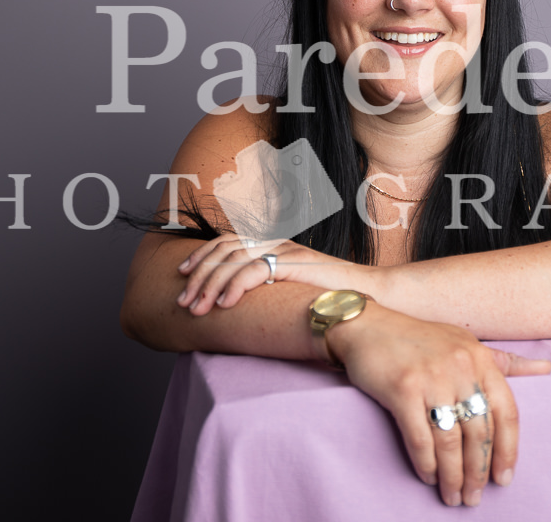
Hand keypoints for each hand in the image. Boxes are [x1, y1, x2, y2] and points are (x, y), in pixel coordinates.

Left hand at [176, 234, 370, 314]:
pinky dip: (235, 287)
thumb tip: (239, 304)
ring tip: (196, 309)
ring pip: (234, 260)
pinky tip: (224, 305)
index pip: (227, 241)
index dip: (201, 255)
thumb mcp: (291, 288)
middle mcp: (276, 242)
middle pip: (224, 249)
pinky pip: (256, 270)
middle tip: (183, 301)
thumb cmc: (330, 297)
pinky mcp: (295, 264)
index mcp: (272, 244)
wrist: (367, 294)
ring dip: (210, 285)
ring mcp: (285, 250)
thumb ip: (268, 287)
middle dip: (199, 275)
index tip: (182, 274)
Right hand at [329, 302, 550, 506]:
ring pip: (451, 441)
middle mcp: (461, 367)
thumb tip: (545, 369)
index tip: (504, 479)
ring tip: (452, 495)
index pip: (507, 412)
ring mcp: (431, 378)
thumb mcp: (465, 342)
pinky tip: (429, 476)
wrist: (368, 327)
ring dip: (453, 475)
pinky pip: (420, 438)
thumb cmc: (419, 339)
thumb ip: (504, 360)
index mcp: (481, 358)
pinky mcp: (402, 389)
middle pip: (480, 433)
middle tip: (474, 497)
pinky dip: (426, 463)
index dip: (508, 451)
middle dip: (478, 472)